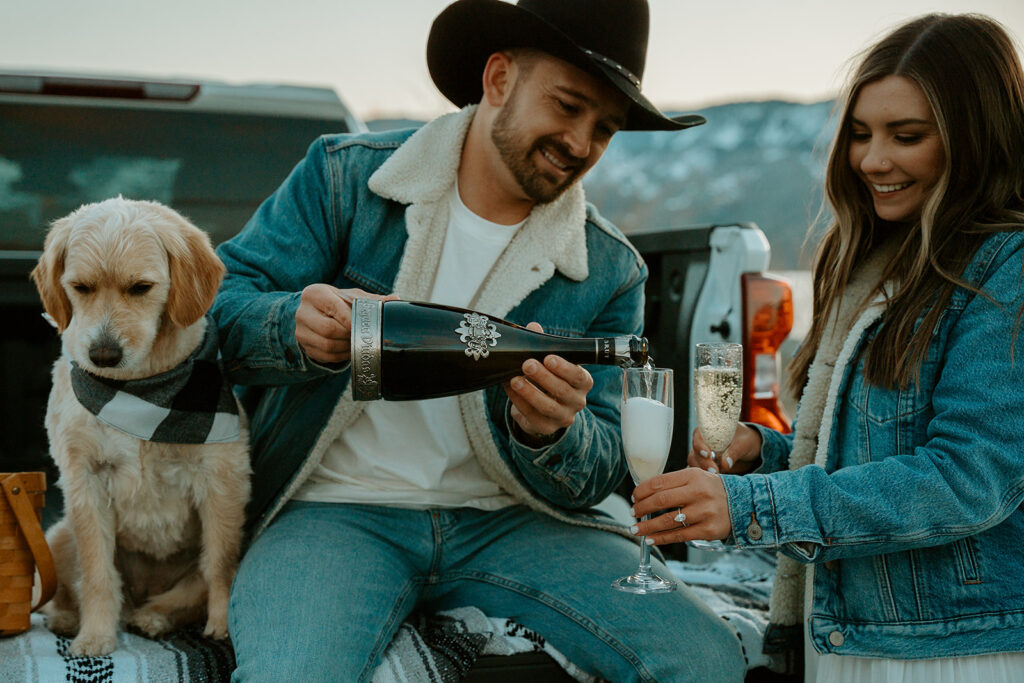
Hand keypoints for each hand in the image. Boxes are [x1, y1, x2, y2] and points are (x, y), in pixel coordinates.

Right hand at [294, 285, 396, 363]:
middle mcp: (302, 311)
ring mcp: (300, 330)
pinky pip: (324, 356)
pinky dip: (340, 356)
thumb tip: (395, 299)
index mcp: (315, 294)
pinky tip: (349, 351)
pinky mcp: (303, 345)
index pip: (334, 308)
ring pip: (326, 345)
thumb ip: (370, 299)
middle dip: (349, 336)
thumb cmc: (336, 302)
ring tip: (357, 343)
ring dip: (346, 347)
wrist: (313, 311)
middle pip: (329, 330)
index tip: (363, 326)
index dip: (351, 320)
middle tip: (362, 336)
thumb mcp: (351, 296)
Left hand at [503, 322, 593, 440]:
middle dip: (544, 377)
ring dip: (530, 392)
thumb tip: (533, 326)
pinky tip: (509, 388)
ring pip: (548, 406)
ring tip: (514, 379)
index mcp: (582, 382)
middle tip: (527, 364)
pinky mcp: (546, 427)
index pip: (579, 376)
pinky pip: (531, 416)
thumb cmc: (549, 378)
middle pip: (563, 391)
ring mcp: (563, 417)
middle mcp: (577, 401)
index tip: (548, 357)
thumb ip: (542, 345)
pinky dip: (518, 402)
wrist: (543, 407)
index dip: (565, 368)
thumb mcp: (548, 362)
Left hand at [631, 468, 731, 544]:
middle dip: (642, 508)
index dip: (642, 491)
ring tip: (636, 529)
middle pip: (661, 500)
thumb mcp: (697, 478)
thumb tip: (645, 492)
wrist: (742, 505)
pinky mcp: (708, 530)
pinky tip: (650, 539)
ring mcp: (704, 512)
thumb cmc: (712, 491)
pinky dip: (661, 539)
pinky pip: (679, 535)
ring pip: (667, 520)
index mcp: (692, 476)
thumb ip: (675, 483)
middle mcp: (698, 492)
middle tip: (633, 513)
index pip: (659, 482)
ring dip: (647, 526)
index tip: (634, 497)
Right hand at [688, 422, 762, 474]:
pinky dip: (705, 478)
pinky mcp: (706, 467)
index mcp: (708, 431)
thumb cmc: (745, 440)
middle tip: (715, 471)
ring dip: (703, 472)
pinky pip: (701, 473)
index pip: (698, 437)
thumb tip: (724, 464)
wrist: (748, 449)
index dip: (700, 446)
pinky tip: (714, 481)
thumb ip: (734, 452)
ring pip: (695, 465)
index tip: (708, 455)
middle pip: (695, 454)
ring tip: (717, 476)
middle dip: (703, 463)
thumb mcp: (744, 443)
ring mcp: (702, 456)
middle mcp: (702, 443)